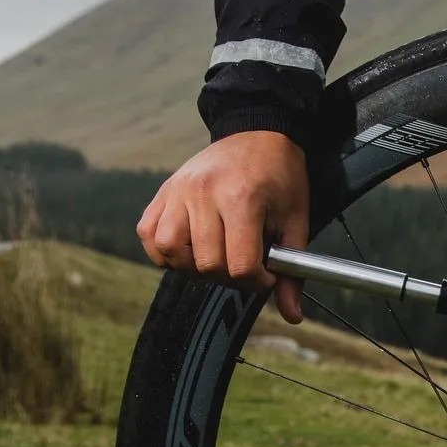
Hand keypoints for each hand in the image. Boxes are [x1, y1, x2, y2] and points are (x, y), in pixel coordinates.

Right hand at [137, 130, 308, 323]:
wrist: (257, 132)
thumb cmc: (280, 177)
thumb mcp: (296, 219)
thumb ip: (293, 268)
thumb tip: (292, 314)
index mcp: (241, 198)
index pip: (239, 265)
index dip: (257, 281)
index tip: (267, 275)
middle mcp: (203, 193)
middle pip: (207, 264)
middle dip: (230, 277)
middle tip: (246, 265)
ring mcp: (177, 191)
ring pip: (170, 253)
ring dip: (194, 266)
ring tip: (217, 256)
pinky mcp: (162, 192)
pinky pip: (149, 236)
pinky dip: (166, 251)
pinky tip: (191, 247)